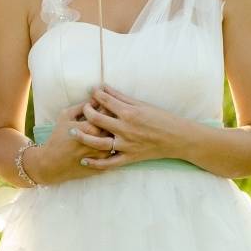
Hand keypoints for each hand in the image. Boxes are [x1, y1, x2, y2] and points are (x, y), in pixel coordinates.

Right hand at [23, 99, 113, 185]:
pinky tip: (109, 143)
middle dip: (114, 119)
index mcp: (90, 128)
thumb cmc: (58, 138)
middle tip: (111, 115)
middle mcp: (98, 142)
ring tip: (111, 129)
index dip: (107, 105)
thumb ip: (81, 106)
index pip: (107, 112)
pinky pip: (114, 155)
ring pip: (117, 141)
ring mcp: (102, 156)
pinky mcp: (102, 167)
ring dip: (115, 134)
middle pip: (114, 126)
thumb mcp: (65, 116)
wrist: (51, 164)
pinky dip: (114, 148)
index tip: (105, 103)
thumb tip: (96, 98)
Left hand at [72, 85, 186, 170]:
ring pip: (98, 143)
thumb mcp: (142, 105)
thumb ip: (120, 97)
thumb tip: (103, 87)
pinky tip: (84, 159)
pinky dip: (96, 163)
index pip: (106, 101)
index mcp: (130, 113)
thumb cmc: (162, 118)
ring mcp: (127, 145)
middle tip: (82, 109)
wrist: (179, 139)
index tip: (91, 91)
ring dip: (83, 137)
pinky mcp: (129, 158)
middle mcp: (126, 129)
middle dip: (86, 112)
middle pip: (97, 120)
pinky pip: (109, 163)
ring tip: (71, 132)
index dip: (96, 95)